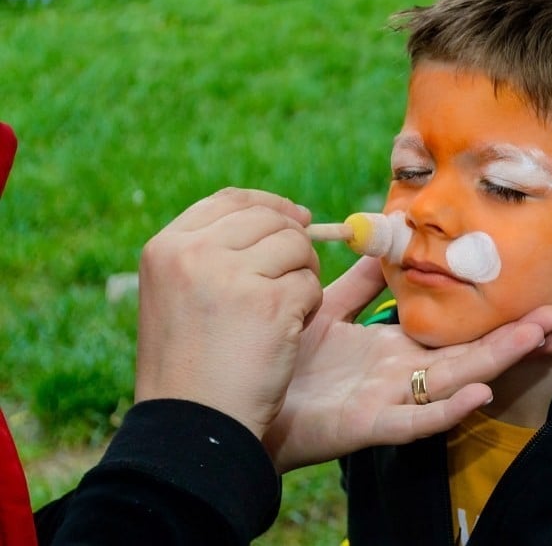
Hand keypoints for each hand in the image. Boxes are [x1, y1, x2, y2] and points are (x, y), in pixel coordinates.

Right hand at [135, 188, 322, 438]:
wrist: (191, 426)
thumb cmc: (190, 368)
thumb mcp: (177, 296)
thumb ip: (215, 253)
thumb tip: (286, 218)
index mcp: (166, 247)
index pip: (231, 200)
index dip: (270, 206)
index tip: (298, 219)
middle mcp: (195, 252)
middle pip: (271, 220)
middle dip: (295, 245)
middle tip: (293, 281)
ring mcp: (231, 275)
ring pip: (297, 248)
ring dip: (303, 278)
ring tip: (282, 315)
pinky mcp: (269, 302)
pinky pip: (311, 284)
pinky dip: (310, 307)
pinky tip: (286, 334)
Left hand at [263, 256, 551, 471]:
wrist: (240, 400)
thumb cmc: (287, 360)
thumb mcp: (328, 311)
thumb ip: (360, 284)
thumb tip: (385, 241)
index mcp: (392, 347)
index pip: (453, 330)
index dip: (490, 315)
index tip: (530, 297)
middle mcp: (399, 374)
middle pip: (468, 353)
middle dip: (513, 336)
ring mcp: (388, 400)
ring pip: (453, 381)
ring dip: (497, 361)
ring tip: (538, 340)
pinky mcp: (368, 426)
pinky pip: (414, 421)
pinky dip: (447, 410)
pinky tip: (479, 393)